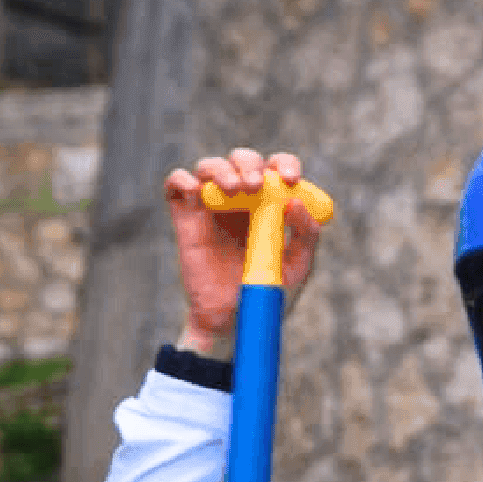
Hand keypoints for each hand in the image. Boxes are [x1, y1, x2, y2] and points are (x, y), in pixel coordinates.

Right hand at [164, 149, 326, 357]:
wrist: (232, 321)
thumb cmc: (266, 294)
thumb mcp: (297, 266)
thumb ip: (306, 235)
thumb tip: (295, 202)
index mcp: (272, 204)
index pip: (278, 168)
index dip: (285, 164)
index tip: (291, 180)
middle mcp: (242, 199)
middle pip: (243, 159)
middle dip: (250, 164)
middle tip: (257, 185)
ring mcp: (212, 206)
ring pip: (210, 166)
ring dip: (222, 169)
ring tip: (235, 189)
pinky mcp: (186, 218)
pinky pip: (176, 184)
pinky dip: (183, 179)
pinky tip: (197, 191)